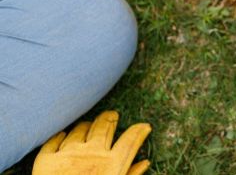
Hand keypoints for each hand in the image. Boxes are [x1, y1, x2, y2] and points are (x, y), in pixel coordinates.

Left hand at [32, 111, 150, 174]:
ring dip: (86, 126)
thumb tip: (145, 162)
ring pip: (80, 130)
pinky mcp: (46, 160)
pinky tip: (64, 135)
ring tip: (88, 126)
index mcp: (112, 164)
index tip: (143, 126)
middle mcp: (92, 153)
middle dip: (110, 119)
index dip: (139, 131)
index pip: (131, 139)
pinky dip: (60, 136)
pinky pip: (55, 140)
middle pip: (105, 126)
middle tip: (112, 116)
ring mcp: (68, 154)